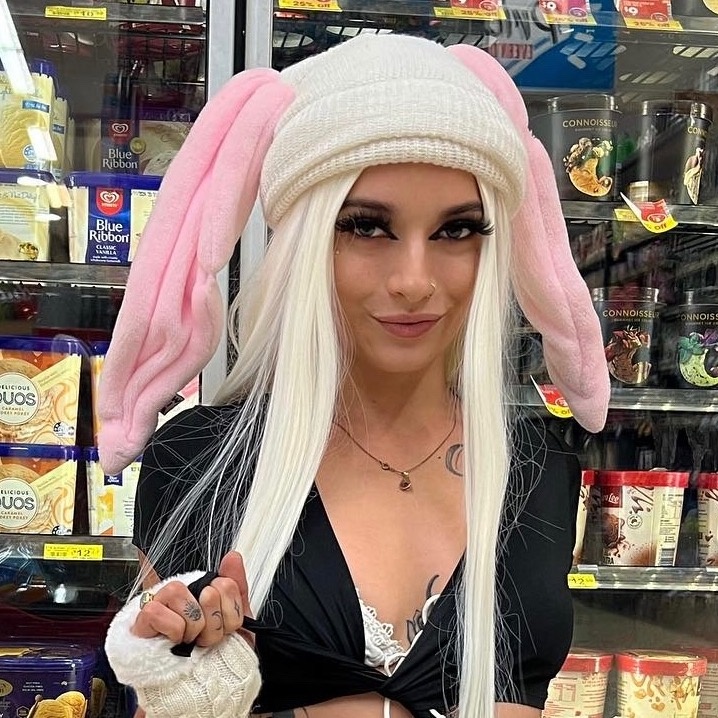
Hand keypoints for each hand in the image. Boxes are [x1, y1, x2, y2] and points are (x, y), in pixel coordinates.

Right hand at [131, 552, 251, 647]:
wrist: (201, 689)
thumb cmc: (215, 654)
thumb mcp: (234, 621)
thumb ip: (236, 587)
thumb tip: (233, 556)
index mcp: (205, 590)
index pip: (225, 582)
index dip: (232, 611)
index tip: (227, 627)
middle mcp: (184, 593)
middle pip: (207, 589)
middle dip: (214, 624)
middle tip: (206, 638)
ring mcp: (162, 603)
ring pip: (178, 592)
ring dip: (192, 626)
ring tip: (189, 639)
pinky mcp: (143, 619)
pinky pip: (157, 611)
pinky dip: (172, 630)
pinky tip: (173, 640)